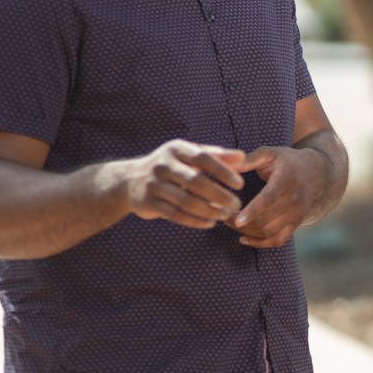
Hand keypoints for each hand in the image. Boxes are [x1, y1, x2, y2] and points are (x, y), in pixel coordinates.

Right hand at [124, 140, 244, 227]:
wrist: (130, 181)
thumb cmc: (172, 166)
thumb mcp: (190, 155)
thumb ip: (217, 155)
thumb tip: (243, 156)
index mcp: (176, 149)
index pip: (203, 158)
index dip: (223, 171)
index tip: (240, 184)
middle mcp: (162, 165)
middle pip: (195, 182)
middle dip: (219, 195)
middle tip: (236, 203)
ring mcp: (153, 185)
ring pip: (186, 201)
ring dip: (209, 210)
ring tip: (226, 215)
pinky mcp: (148, 204)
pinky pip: (175, 215)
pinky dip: (195, 221)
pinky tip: (210, 223)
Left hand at [226, 146, 325, 247]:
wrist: (316, 173)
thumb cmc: (287, 161)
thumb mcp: (270, 153)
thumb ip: (248, 159)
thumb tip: (226, 164)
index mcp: (286, 180)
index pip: (269, 199)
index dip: (253, 211)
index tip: (237, 219)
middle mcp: (294, 200)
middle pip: (265, 219)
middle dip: (240, 222)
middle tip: (222, 215)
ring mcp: (296, 214)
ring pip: (268, 231)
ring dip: (246, 231)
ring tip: (229, 222)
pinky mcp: (296, 224)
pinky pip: (277, 241)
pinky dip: (259, 243)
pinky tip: (243, 238)